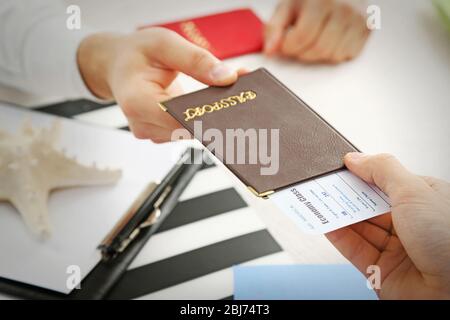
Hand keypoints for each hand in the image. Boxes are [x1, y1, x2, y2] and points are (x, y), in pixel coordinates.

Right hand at [77, 28, 238, 141]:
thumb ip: (196, 60)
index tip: (233, 106)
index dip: (208, 114)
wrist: (118, 65)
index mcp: (137, 100)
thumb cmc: (136, 53)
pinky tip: (205, 103)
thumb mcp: (165, 43)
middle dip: (213, 112)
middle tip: (237, 95)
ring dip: (207, 115)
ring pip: (190, 132)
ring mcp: (150, 131)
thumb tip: (227, 78)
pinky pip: (186, 130)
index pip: (178, 119)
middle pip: (187, 129)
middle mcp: (142, 123)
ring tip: (219, 94)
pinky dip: (199, 117)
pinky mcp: (160, 134)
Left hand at [264, 0, 369, 62]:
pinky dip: (334, 53)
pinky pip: (347, 55)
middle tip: (298, 43)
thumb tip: (269, 51)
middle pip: (318, 49)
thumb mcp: (287, 6)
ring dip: (318, 54)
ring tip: (314, 38)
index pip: (302, 37)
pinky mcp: (367, 28)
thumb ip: (274, 28)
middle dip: (302, 52)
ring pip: (333, 55)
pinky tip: (330, 39)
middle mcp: (343, 8)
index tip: (285, 43)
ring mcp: (358, 18)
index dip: (289, 46)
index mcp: (321, 0)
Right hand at [327, 153, 449, 298]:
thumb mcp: (415, 192)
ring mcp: (395, 248)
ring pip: (359, 226)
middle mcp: (410, 224)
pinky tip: (325, 224)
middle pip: (368, 204)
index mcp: (423, 200)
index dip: (361, 175)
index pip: (384, 182)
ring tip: (318, 201)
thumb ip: (382, 171)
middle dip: (346, 195)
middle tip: (323, 184)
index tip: (340, 168)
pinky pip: (354, 249)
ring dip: (338, 215)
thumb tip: (355, 159)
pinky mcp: (381, 269)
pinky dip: (337, 236)